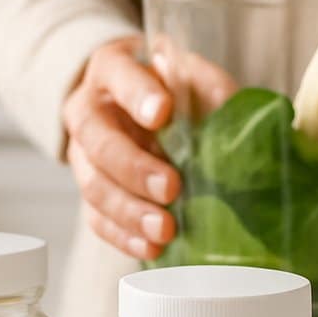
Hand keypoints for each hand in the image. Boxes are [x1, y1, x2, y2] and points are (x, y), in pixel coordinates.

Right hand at [62, 36, 235, 260]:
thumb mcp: (196, 78)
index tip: (162, 111)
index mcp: (112, 69)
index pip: (116, 74)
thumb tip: (234, 116)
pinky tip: (151, 247)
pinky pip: (97, 219)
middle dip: (133, 167)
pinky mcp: (91, 193)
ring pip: (93, 185)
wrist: (150, 112)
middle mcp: (88, 110)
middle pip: (96, 139)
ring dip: (129, 211)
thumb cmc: (174, 91)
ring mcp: (83, 155)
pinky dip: (124, 236)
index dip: (136, 93)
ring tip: (166, 229)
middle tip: (171, 186)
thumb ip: (212, 88)